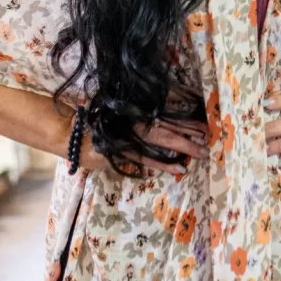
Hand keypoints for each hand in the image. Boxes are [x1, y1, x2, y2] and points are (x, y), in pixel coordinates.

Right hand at [78, 118, 209, 175]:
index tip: (205, 124)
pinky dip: (165, 164)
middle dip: (191, 133)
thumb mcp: (119, 115)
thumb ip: (138, 116)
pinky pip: (148, 159)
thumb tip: (165, 114)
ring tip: (202, 152)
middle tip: (210, 140)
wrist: (70, 133)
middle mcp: (136, 120)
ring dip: (184, 147)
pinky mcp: (123, 152)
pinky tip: (181, 169)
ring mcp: (130, 135)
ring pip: (163, 140)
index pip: (167, 115)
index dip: (186, 120)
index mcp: (137, 111)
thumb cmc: (95, 122)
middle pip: (170, 126)